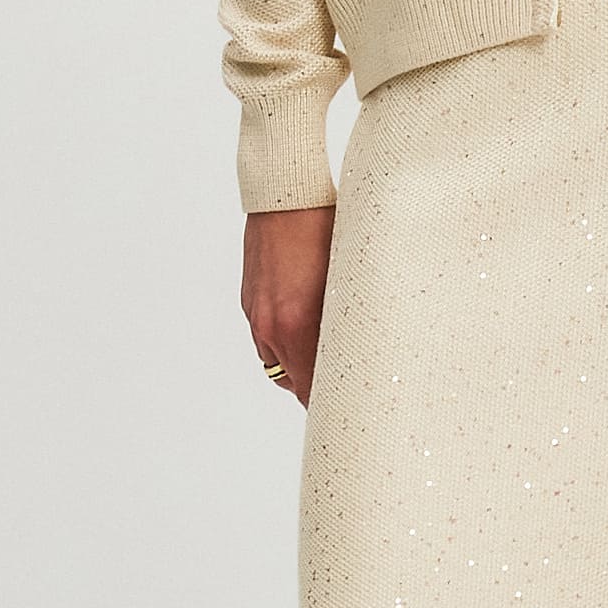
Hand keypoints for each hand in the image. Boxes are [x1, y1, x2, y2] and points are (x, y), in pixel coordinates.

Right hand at [242, 204, 335, 407]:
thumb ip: (346, 327)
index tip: (348, 410)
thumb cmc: (325, 232)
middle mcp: (270, 326)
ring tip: (327, 350)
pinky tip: (307, 321)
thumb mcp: (346, 283)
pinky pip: (267, 335)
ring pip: (277, 360)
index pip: (310, 388)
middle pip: (292, 381)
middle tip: (345, 382)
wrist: (285, 197)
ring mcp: (256, 313)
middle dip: (316, 385)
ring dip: (299, 363)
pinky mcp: (249, 300)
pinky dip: (285, 339)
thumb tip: (358, 356)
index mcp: (296, 326)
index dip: (329, 404)